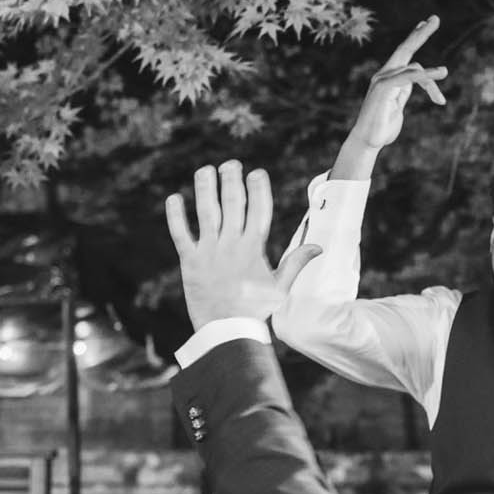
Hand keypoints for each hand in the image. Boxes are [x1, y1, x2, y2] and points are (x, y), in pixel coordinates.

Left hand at [165, 162, 317, 329]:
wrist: (227, 330)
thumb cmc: (256, 310)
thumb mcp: (280, 286)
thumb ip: (296, 262)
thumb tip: (319, 246)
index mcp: (254, 248)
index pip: (258, 209)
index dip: (258, 188)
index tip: (256, 172)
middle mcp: (231, 245)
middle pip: (233, 203)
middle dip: (232, 179)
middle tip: (230, 163)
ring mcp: (209, 252)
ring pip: (207, 212)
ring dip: (205, 188)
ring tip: (205, 170)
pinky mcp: (189, 262)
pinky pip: (180, 233)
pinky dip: (176, 215)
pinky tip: (174, 197)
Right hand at [340, 18, 446, 158]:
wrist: (367, 142)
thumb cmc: (382, 128)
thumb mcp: (398, 107)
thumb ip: (403, 93)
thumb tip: (413, 83)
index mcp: (388, 78)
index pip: (403, 54)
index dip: (414, 38)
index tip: (425, 24)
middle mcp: (383, 74)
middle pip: (405, 49)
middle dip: (420, 33)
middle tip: (435, 18)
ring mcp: (382, 80)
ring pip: (413, 68)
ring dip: (431, 77)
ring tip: (445, 72)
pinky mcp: (383, 88)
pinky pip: (409, 77)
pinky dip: (426, 76)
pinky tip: (441, 74)